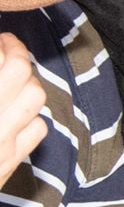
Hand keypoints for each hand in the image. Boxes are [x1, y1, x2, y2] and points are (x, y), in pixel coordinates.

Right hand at [0, 32, 45, 183]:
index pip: (1, 61)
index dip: (1, 43)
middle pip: (19, 71)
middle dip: (14, 53)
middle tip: (3, 46)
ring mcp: (1, 141)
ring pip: (35, 98)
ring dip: (26, 81)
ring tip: (11, 75)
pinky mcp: (8, 162)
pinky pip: (37, 129)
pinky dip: (32, 115)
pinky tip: (16, 112)